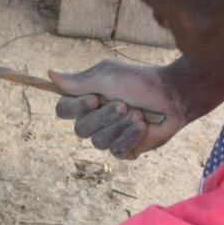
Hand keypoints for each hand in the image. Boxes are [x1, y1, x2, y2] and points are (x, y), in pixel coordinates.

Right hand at [49, 59, 186, 159]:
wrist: (173, 96)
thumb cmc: (140, 81)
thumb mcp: (106, 76)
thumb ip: (77, 80)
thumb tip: (50, 72)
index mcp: (85, 101)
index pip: (63, 111)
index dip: (75, 109)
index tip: (94, 99)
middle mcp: (94, 120)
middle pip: (80, 130)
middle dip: (103, 118)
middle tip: (124, 104)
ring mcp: (109, 136)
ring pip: (98, 142)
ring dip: (119, 126)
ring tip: (138, 115)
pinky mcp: (125, 149)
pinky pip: (116, 151)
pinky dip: (129, 137)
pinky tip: (142, 126)